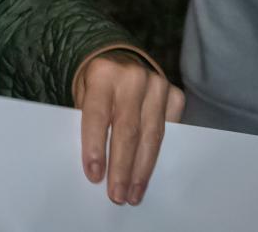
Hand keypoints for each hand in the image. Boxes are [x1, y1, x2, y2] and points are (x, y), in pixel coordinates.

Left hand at [73, 50, 184, 205]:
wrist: (120, 61)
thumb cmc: (96, 87)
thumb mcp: (83, 95)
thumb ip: (88, 122)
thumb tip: (97, 168)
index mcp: (102, 73)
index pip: (97, 114)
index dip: (96, 146)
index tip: (94, 175)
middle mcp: (132, 76)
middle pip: (127, 129)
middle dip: (122, 167)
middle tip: (117, 195)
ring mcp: (157, 84)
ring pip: (151, 135)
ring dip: (142, 169)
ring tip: (133, 194)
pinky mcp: (175, 95)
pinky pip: (169, 131)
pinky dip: (158, 155)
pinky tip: (148, 174)